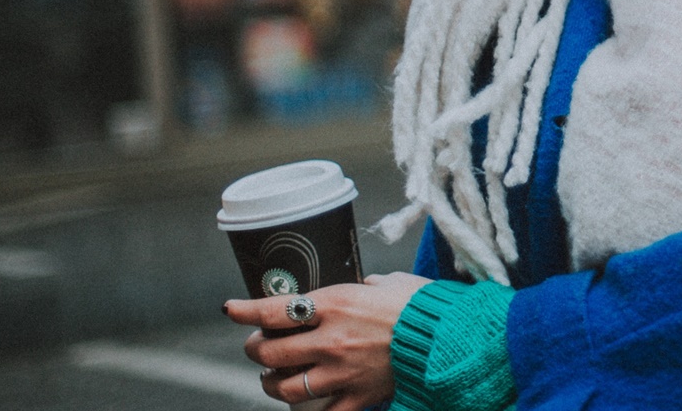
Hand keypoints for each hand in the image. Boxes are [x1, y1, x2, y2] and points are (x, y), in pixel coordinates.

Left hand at [226, 272, 429, 409]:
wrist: (450, 338)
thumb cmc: (423, 304)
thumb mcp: (389, 282)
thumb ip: (366, 286)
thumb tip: (362, 287)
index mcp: (336, 303)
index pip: (273, 310)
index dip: (245, 311)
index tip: (231, 309)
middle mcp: (331, 339)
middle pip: (269, 353)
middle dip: (256, 351)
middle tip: (258, 347)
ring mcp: (342, 373)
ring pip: (285, 388)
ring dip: (273, 383)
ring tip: (274, 378)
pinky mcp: (358, 397)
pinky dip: (309, 410)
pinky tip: (306, 403)